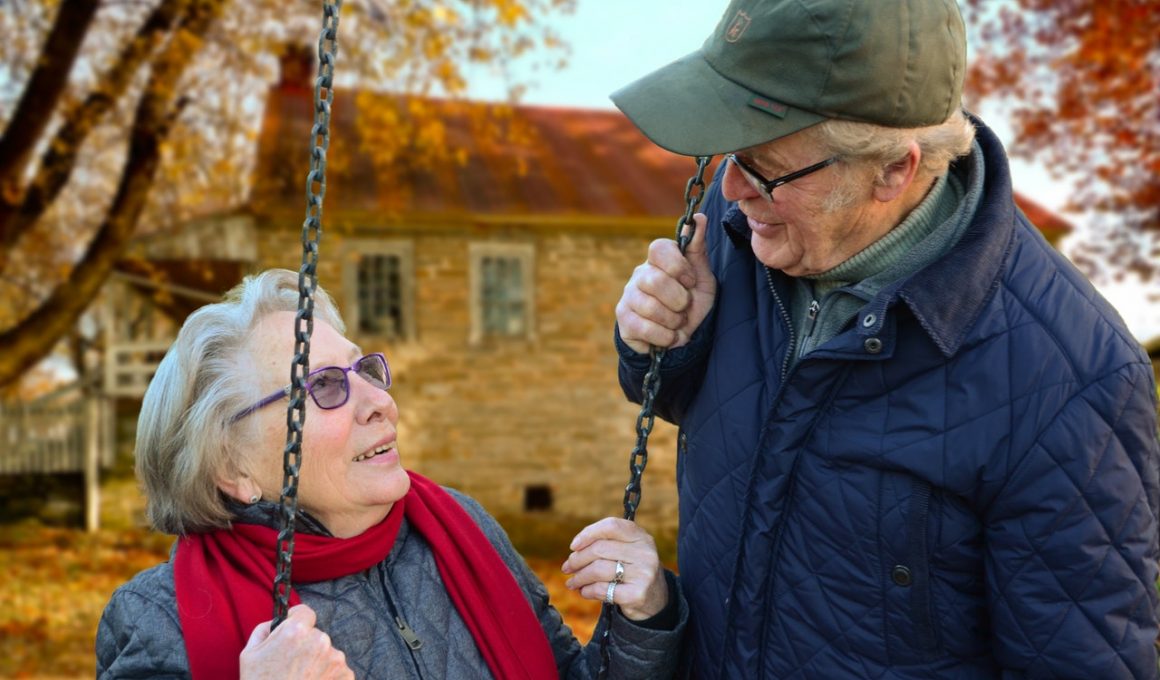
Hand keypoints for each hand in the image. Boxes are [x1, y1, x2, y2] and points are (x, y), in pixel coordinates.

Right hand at [240, 604, 353, 679]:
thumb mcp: (249, 654)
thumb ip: (265, 630)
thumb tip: (277, 621)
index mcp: (296, 632)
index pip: (305, 613)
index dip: (297, 622)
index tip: (293, 633)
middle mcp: (320, 641)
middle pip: (316, 635)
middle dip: (306, 646)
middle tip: (292, 667)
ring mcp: (336, 660)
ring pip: (327, 653)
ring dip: (318, 663)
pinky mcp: (346, 676)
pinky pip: (337, 670)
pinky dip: (327, 678)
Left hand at [561, 517, 667, 620]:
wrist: (656, 599)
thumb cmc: (633, 570)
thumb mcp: (628, 550)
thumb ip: (607, 543)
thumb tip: (575, 549)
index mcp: (641, 536)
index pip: (610, 526)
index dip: (588, 534)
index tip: (573, 546)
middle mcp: (645, 552)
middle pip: (599, 549)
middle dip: (577, 559)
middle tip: (567, 567)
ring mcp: (643, 574)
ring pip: (598, 570)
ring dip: (579, 577)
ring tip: (572, 582)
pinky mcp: (637, 594)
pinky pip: (602, 589)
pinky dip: (588, 591)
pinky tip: (584, 592)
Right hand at [616, 213, 715, 353]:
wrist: (681, 337)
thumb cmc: (691, 302)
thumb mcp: (702, 277)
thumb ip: (698, 248)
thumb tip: (699, 218)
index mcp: (658, 260)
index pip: (658, 248)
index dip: (678, 266)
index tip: (691, 282)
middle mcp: (640, 274)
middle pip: (656, 281)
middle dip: (679, 300)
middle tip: (685, 308)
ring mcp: (628, 296)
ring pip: (650, 307)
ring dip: (674, 321)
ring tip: (677, 323)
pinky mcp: (623, 320)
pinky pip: (644, 328)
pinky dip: (665, 337)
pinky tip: (669, 336)